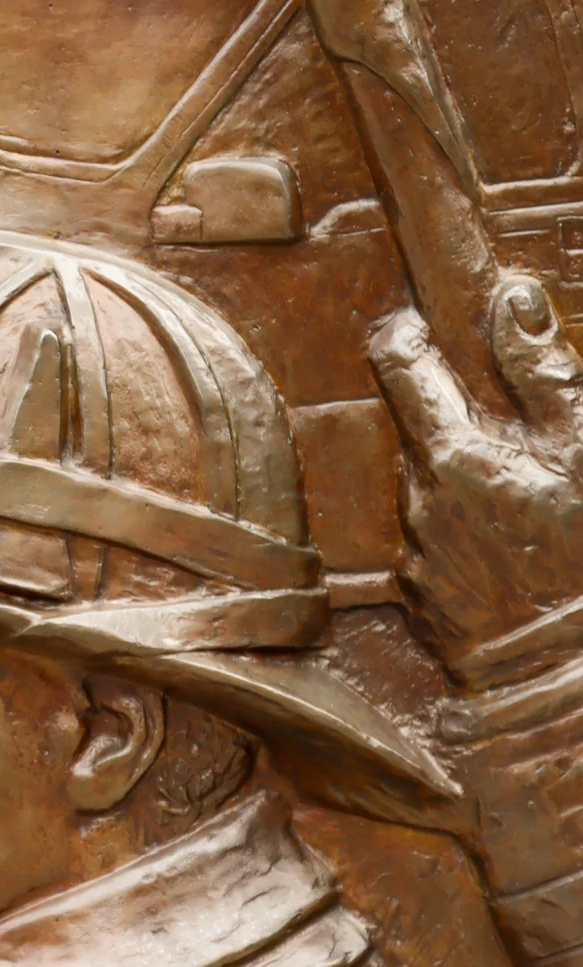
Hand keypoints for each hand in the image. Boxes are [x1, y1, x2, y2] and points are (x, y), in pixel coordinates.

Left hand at [366, 276, 582, 684]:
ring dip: (469, 489)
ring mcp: (414, 551)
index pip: (402, 366)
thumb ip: (544, 373)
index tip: (419, 327)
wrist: (561, 668)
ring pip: (433, 494)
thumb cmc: (581, 555)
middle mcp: (417, 497)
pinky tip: (515, 558)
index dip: (407, 337)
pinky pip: (438, 549)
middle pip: (424, 437)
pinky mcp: (422, 597)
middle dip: (460, 427)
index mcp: (453, 453)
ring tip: (529, 514)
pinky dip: (468, 541)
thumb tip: (511, 298)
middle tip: (513, 443)